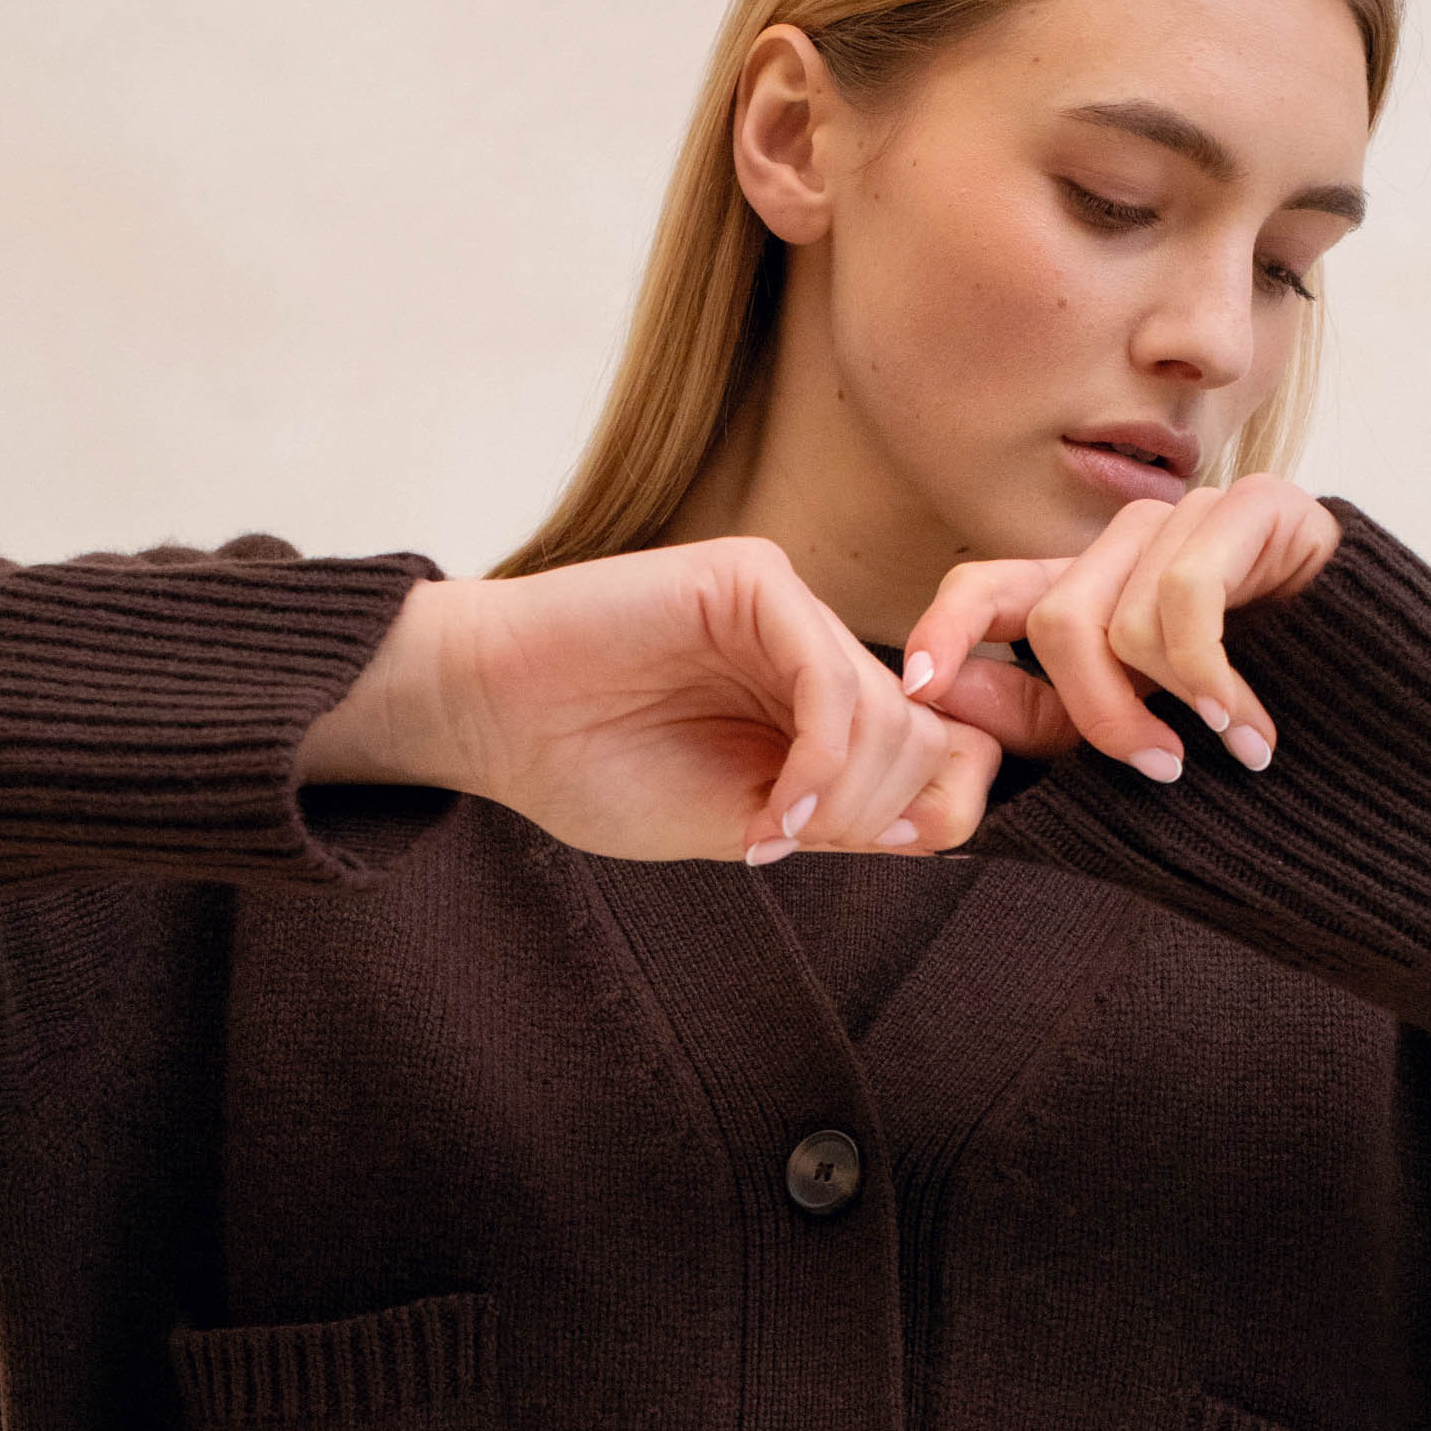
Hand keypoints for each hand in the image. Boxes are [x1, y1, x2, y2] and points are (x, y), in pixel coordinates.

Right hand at [297, 537, 1001, 864]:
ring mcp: (788, 608)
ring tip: (770, 826)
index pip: (941, 750)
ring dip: (846, 794)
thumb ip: (840, 816)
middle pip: (928, 737)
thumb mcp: (739, 820)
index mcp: (818, 706)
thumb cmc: (592, 769)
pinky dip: (822, 756)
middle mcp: (817, 649)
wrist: (486, 714)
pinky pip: (831, 676)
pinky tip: (776, 804)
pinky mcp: (750, 579)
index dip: (930, 812)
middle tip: (792, 840)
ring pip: (891, 712)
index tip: (852, 850)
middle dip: (877, 811)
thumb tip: (944, 822)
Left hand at [897, 475, 1339, 779]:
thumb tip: (937, 693)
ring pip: (1125, 616)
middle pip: (1057, 617)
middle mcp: (1132, 543)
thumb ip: (1038, 718)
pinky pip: (1190, 599)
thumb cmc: (1255, 733)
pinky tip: (1250, 728)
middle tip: (1159, 770)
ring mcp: (1196, 516)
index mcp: (1090, 590)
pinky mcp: (1261, 508)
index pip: (984, 585)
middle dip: (1098, 714)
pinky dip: (1213, 681)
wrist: (1393, 721)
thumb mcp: (1131, 735)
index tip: (918, 688)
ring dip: (1172, 703)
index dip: (943, 630)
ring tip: (1226, 748)